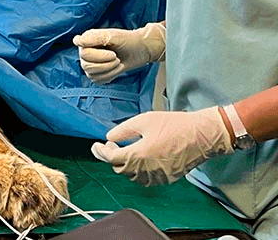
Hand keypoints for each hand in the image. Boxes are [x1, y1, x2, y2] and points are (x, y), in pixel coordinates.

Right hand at [72, 23, 165, 83]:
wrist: (140, 50)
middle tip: (117, 58)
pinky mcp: (96, 74)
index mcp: (87, 39)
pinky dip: (109, 76)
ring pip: (91, 74)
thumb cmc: (129, 41)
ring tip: (118, 62)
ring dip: (109, 70)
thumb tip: (76, 41)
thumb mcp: (113, 36)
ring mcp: (89, 63)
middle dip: (106, 64)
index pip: (83, 53)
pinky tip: (116, 69)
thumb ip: (94, 37)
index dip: (98, 56)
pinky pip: (97, 80)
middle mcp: (85, 51)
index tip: (113, 52)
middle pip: (86, 65)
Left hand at [91, 107, 232, 185]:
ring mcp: (158, 176)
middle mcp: (147, 169)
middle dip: (112, 157)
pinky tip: (140, 159)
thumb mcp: (144, 120)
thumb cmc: (175, 125)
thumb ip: (123, 130)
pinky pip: (146, 178)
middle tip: (111, 145)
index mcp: (139, 154)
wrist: (203, 135)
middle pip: (120, 168)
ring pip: (132, 176)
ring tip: (126, 150)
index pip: (111, 158)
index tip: (96, 146)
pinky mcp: (167, 178)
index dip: (101, 151)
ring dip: (125, 165)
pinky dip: (138, 171)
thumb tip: (109, 137)